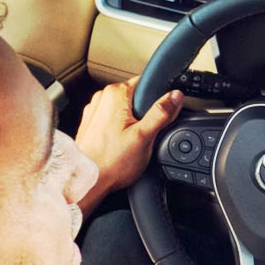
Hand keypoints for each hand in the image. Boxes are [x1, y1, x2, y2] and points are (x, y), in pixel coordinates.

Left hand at [73, 79, 183, 208]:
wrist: (89, 182)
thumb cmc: (111, 162)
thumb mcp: (145, 137)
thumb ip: (161, 113)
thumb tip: (175, 96)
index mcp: (115, 94)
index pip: (145, 83)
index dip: (157, 99)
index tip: (159, 115)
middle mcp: (102, 98)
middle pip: (135, 97)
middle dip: (145, 113)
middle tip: (145, 134)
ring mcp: (94, 111)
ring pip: (124, 110)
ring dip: (132, 123)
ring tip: (131, 143)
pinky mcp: (91, 124)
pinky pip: (113, 120)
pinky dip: (119, 130)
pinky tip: (120, 146)